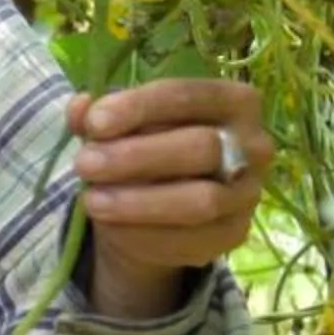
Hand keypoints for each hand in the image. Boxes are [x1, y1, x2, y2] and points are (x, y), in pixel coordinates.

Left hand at [70, 79, 270, 317]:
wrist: (160, 209)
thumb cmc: (145, 149)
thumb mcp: (121, 128)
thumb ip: (100, 117)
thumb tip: (80, 106)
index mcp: (232, 101)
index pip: (188, 96)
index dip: (140, 107)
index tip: (95, 122)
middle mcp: (253, 145)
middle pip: (201, 146)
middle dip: (135, 156)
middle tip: (84, 164)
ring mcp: (248, 193)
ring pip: (200, 200)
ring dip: (139, 202)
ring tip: (92, 200)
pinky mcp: (235, 233)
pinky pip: (193, 239)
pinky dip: (146, 235)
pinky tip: (112, 227)